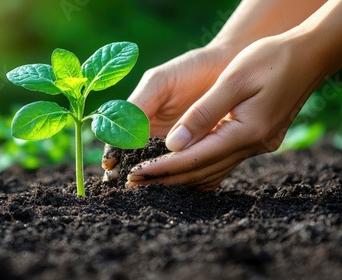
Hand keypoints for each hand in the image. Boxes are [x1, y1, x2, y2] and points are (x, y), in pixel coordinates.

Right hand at [102, 45, 235, 179]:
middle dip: (130, 175)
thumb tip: (122, 136)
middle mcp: (155, 135)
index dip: (114, 155)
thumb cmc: (191, 69)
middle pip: (136, 161)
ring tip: (148, 192)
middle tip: (127, 187)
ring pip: (160, 169)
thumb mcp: (159, 83)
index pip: (120, 142)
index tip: (111, 169)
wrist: (230, 65)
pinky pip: (187, 170)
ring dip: (153, 181)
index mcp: (140, 118)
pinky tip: (177, 188)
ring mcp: (177, 146)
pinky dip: (181, 179)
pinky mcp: (199, 152)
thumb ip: (139, 106)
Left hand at [126, 34, 322, 189]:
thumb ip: (202, 114)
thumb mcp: (234, 80)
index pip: (195, 159)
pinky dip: (200, 169)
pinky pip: (222, 163)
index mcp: (247, 132)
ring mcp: (257, 146)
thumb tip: (174, 145)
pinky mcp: (257, 141)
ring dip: (181, 177)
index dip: (163, 168)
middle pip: (202, 171)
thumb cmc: (270, 59)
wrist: (308, 55)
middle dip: (166, 178)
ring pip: (212, 171)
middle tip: (135, 183)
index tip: (136, 174)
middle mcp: (253, 145)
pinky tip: (183, 171)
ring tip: (151, 180)